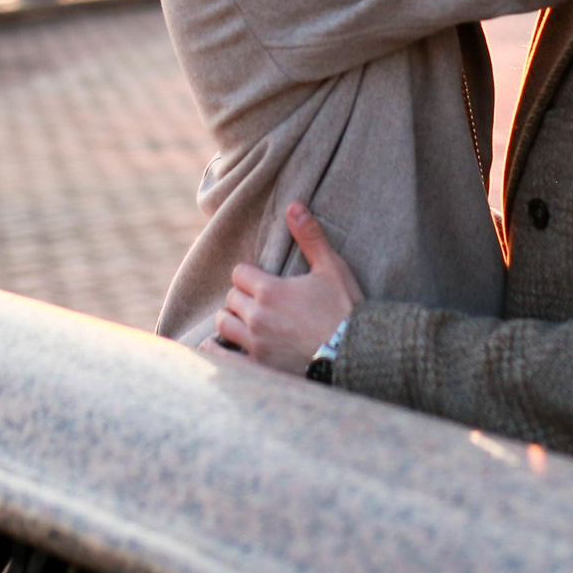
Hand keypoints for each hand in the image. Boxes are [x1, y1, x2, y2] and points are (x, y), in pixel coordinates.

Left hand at [217, 203, 362, 372]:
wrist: (356, 354)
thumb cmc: (345, 309)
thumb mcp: (331, 269)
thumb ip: (310, 237)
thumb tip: (294, 206)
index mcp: (270, 290)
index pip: (239, 274)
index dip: (250, 275)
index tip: (262, 280)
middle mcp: (257, 317)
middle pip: (231, 298)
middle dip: (242, 296)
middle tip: (258, 301)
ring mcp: (256, 344)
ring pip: (224, 324)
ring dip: (231, 319)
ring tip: (244, 320)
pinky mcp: (259, 367)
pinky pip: (225, 360)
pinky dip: (217, 352)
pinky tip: (215, 347)